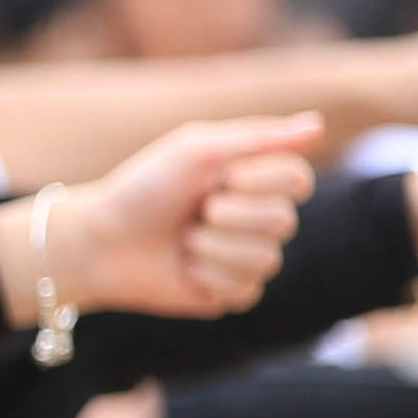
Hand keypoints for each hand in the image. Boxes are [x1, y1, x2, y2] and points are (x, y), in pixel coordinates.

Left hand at [13, 116, 319, 319]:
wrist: (100, 241)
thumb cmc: (143, 188)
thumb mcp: (196, 150)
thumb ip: (258, 138)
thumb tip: (317, 125)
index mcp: (253, 178)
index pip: (298, 180)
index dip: (264, 181)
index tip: (223, 177)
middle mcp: (256, 217)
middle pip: (284, 221)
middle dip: (231, 215)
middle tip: (196, 211)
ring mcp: (246, 257)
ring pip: (267, 259)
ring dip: (215, 247)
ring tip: (185, 240)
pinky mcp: (230, 292)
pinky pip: (246, 290)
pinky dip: (208, 277)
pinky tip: (184, 268)